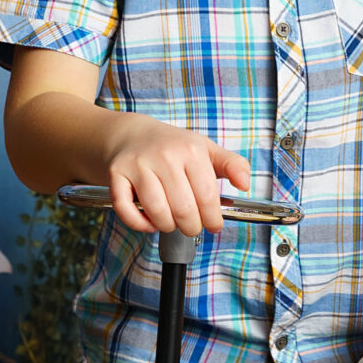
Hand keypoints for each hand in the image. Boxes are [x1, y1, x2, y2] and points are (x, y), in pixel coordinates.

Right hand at [104, 114, 251, 236]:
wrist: (131, 135)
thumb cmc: (172, 147)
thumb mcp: (206, 149)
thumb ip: (232, 165)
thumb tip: (245, 183)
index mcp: (191, 149)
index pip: (207, 197)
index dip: (213, 219)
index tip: (214, 225)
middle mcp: (164, 155)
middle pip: (183, 209)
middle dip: (191, 227)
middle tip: (192, 226)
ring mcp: (138, 164)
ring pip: (157, 212)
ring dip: (167, 227)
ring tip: (172, 223)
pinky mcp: (116, 174)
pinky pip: (127, 210)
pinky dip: (139, 224)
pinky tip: (149, 222)